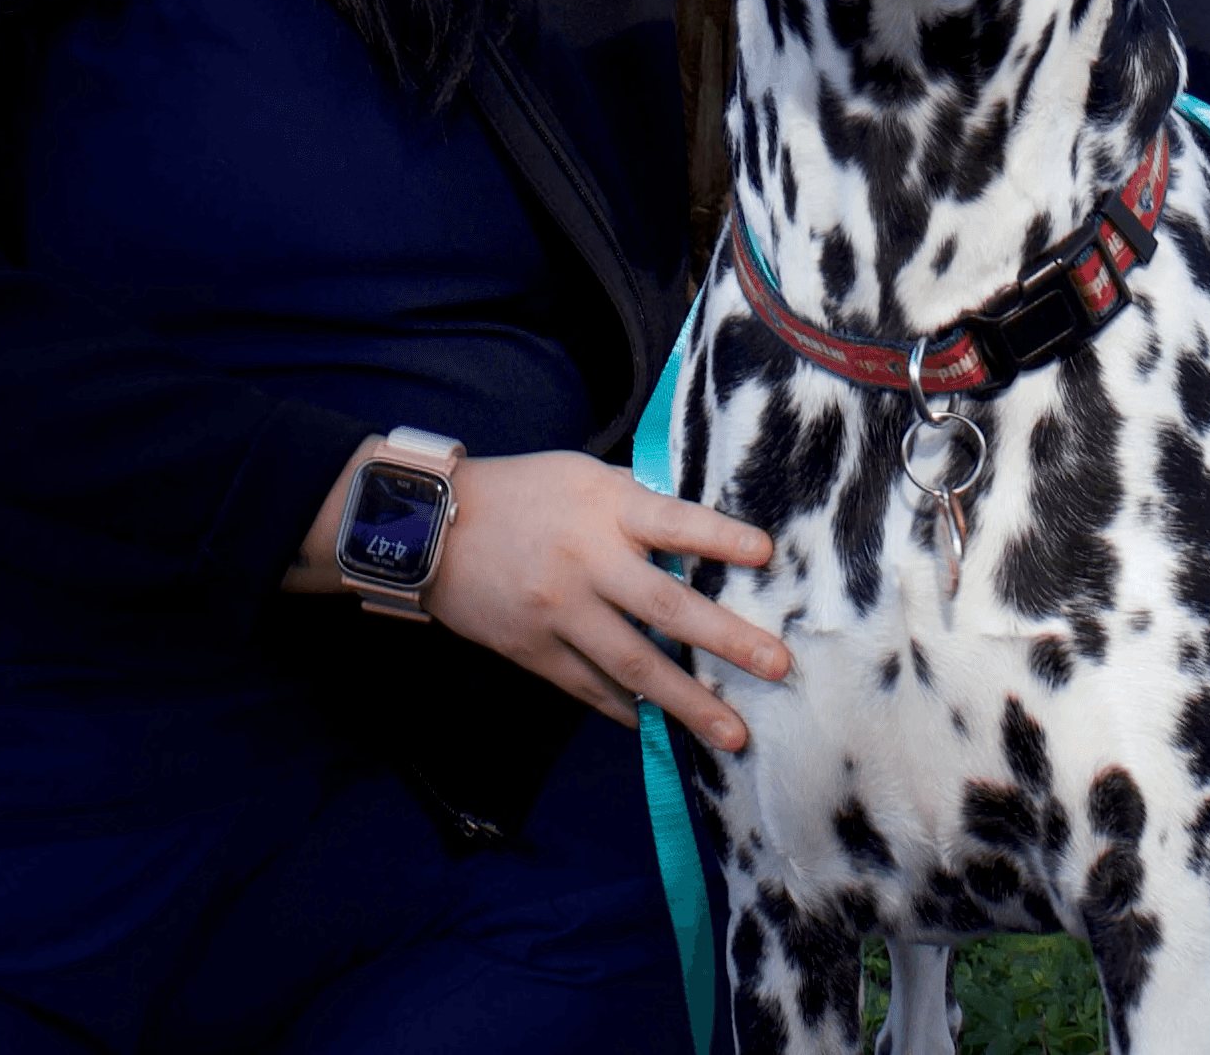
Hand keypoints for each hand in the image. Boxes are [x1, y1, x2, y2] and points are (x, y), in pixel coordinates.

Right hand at [431, 450, 790, 754]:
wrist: (432, 529)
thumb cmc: (520, 493)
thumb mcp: (581, 476)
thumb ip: (635, 502)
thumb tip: (696, 532)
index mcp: (603, 506)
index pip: (672, 520)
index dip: (719, 537)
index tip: (767, 553)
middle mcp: (586, 559)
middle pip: (665, 604)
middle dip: (726, 639)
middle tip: (777, 665)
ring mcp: (560, 611)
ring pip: (633, 664)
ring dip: (687, 702)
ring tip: (732, 734)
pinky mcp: (535, 650)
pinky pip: (591, 688)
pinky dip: (629, 710)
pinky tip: (659, 726)